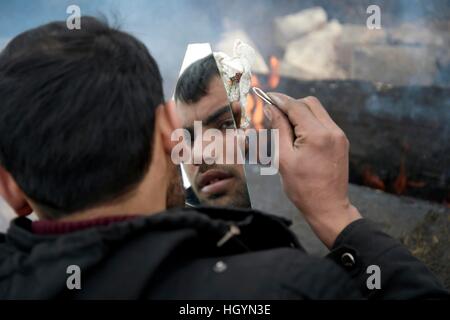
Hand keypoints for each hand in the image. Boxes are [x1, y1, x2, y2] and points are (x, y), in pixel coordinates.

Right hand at [266, 93, 361, 248]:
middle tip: (273, 113)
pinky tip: (297, 134)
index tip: (265, 96)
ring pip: (317, 110)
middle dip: (290, 104)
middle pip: (309, 103)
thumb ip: (278, 130)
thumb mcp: (283, 159)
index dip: (279, 99)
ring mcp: (339, 135)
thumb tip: (270, 109)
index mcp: (317, 135)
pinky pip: (323, 122)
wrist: (328, 207)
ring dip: (299, 112)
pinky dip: (309, 122)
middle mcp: (332, 131)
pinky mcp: (341, 141)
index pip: (296, 106)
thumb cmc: (303, 188)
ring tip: (284, 126)